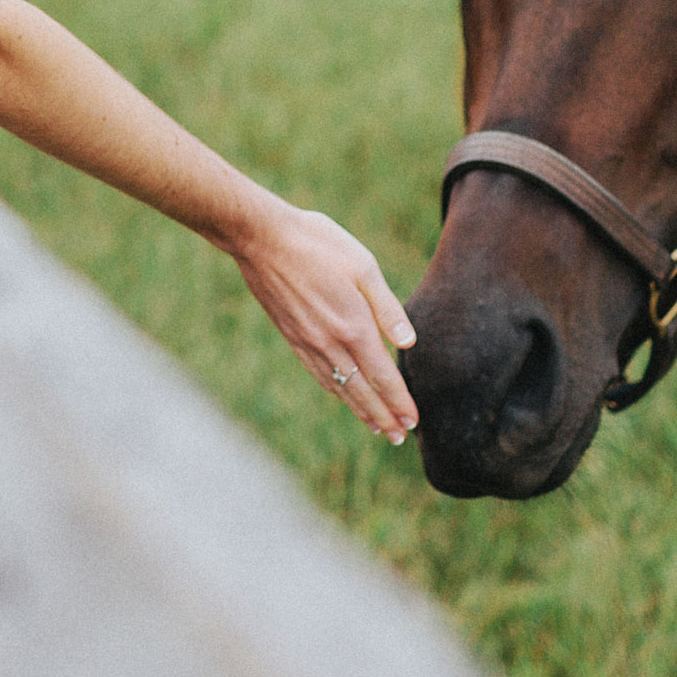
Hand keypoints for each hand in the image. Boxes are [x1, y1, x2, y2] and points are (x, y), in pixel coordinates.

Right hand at [231, 203, 418, 442]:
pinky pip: (318, 374)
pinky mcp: (292, 337)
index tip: (413, 420)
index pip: (383, 376)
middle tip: (400, 437)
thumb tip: (408, 342)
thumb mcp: (363, 266)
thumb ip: (387, 307)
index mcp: (354, 325)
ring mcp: (308, 343)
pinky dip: (335, 392)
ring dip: (360, 411)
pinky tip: (342, 396)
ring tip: (377, 428)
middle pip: (362, 390)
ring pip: (339, 387)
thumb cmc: (318, 244)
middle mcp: (331, 343)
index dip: (399, 401)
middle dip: (384, 416)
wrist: (263, 240)